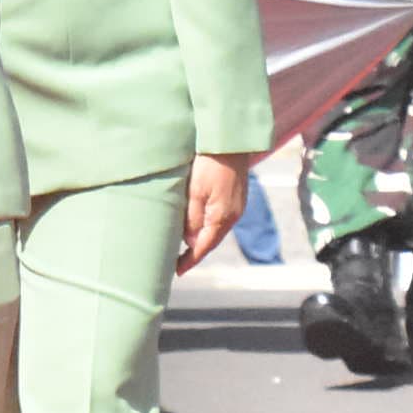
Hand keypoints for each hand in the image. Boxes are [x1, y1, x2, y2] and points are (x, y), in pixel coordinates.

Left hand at [178, 152, 254, 274]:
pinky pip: (218, 217)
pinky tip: (197, 223)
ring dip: (200, 237)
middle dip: (194, 252)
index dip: (190, 260)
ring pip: (214, 228)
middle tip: (176, 262)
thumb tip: (189, 240)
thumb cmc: (210, 163)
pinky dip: (206, 224)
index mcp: (222, 217)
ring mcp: (236, 205)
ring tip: (183, 246)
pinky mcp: (235, 196)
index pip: (204, 246)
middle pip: (210, 239)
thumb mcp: (195, 191)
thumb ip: (192, 217)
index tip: (177, 271)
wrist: (230, 141)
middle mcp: (232, 215)